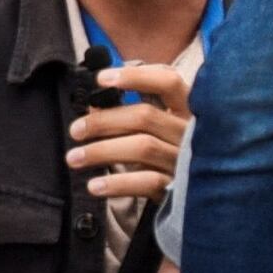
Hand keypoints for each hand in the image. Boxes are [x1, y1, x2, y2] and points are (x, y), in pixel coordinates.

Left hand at [67, 58, 193, 205]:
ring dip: (101, 151)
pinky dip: (118, 184)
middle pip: (145, 116)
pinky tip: (94, 185)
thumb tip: (92, 107)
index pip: (168, 81)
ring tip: (74, 158)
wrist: (199, 195)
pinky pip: (147, 182)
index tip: (101, 79)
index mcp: (186, 109)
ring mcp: (186, 159)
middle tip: (76, 130)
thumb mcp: (155, 129)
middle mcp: (189, 131)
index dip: (136, 76)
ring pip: (142, 147)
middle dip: (103, 121)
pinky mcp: (179, 187)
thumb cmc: (166, 152)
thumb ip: (129, 114)